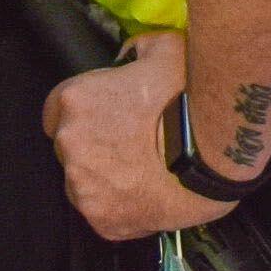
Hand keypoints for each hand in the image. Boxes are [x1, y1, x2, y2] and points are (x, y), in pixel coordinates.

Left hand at [48, 37, 238, 240]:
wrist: (214, 151)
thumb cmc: (189, 94)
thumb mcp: (165, 47)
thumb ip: (137, 49)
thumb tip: (131, 56)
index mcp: (76, 100)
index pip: (55, 109)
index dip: (83, 111)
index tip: (104, 115)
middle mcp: (71, 146)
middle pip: (70, 148)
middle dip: (93, 145)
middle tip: (131, 142)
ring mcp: (84, 188)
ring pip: (85, 184)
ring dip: (105, 177)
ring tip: (143, 172)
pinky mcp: (104, 222)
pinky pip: (106, 214)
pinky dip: (123, 206)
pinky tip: (149, 194)